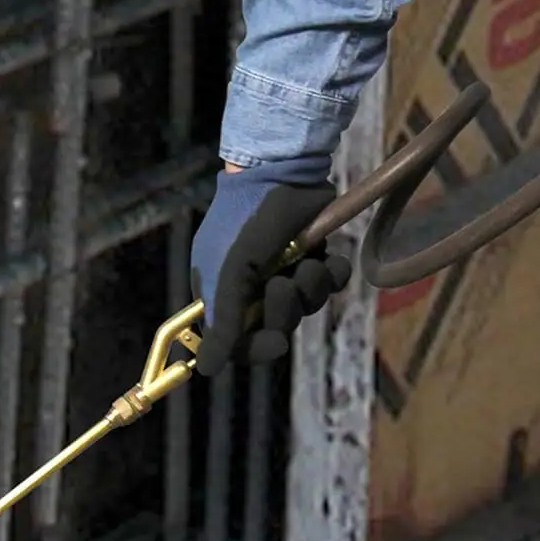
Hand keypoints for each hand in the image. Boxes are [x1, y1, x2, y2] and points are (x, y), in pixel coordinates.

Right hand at [189, 157, 351, 378]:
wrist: (281, 169)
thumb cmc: (245, 220)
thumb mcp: (228, 272)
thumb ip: (222, 322)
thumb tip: (205, 370)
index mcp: (223, 294)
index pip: (237, 343)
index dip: (257, 349)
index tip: (275, 343)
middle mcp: (252, 287)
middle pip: (276, 329)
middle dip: (286, 311)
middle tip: (284, 284)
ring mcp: (285, 272)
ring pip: (306, 307)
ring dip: (311, 289)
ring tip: (307, 263)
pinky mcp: (314, 256)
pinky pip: (331, 285)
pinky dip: (334, 275)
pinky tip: (330, 258)